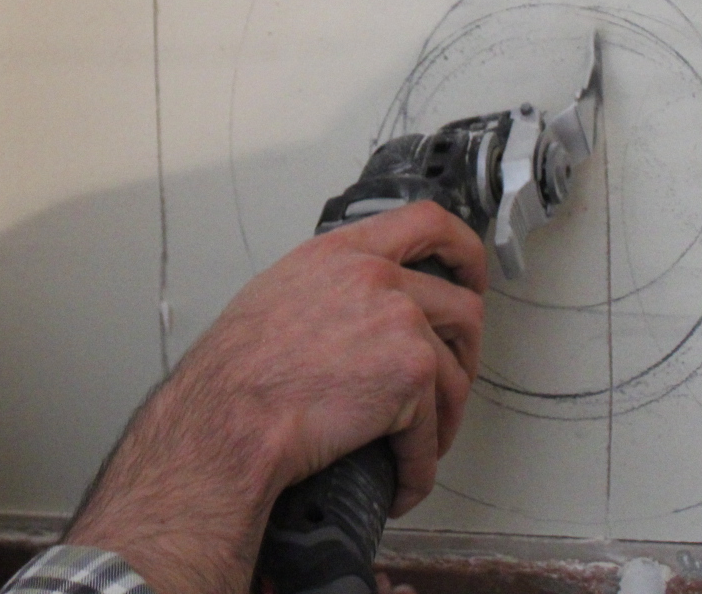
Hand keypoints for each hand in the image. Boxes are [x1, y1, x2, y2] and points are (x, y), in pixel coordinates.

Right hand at [65, 201, 485, 593]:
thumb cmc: (235, 373)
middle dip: (464, 355)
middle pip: (462, 308)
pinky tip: (400, 478)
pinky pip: (432, 431)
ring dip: (442, 419)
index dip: (463, 250)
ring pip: (457, 375)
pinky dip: (418, 466)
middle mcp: (377, 277)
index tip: (471, 274)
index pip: (427, 222)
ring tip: (417, 446)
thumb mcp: (276, 296)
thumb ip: (330, 286)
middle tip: (449, 384)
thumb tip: (354, 311)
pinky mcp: (412, 374)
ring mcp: (401, 322)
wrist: (230, 419)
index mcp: (341, 253)